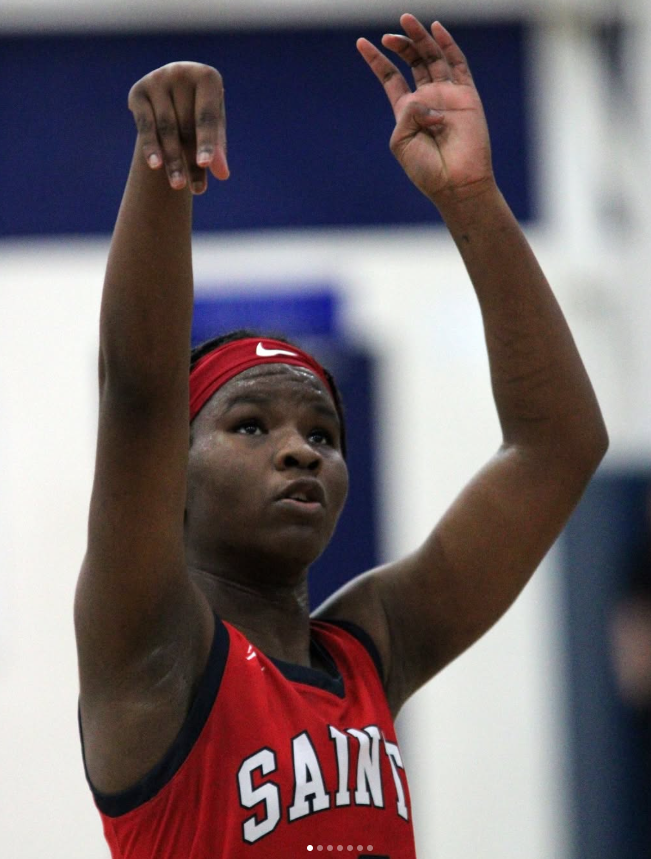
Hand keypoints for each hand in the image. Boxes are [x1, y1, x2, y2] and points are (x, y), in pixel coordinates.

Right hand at [128, 62, 228, 193]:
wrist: (175, 96)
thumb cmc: (201, 114)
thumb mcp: (213, 130)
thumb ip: (218, 149)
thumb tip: (223, 175)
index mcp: (207, 76)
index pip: (207, 115)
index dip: (207, 142)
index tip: (206, 165)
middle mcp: (181, 71)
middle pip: (187, 125)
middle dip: (192, 160)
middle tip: (199, 190)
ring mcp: (157, 79)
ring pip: (166, 128)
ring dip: (173, 160)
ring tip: (179, 186)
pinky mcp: (138, 91)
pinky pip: (145, 125)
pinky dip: (151, 146)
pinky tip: (155, 167)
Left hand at [357, 15, 492, 203]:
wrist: (455, 182)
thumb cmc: (425, 169)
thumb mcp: (401, 141)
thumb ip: (407, 113)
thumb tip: (425, 97)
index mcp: (407, 111)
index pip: (391, 78)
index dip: (377, 60)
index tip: (362, 43)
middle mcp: (427, 99)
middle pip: (413, 61)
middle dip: (401, 45)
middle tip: (388, 35)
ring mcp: (448, 95)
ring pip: (433, 57)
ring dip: (419, 38)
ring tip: (406, 20)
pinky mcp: (466, 96)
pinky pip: (458, 64)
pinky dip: (447, 45)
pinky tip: (436, 29)